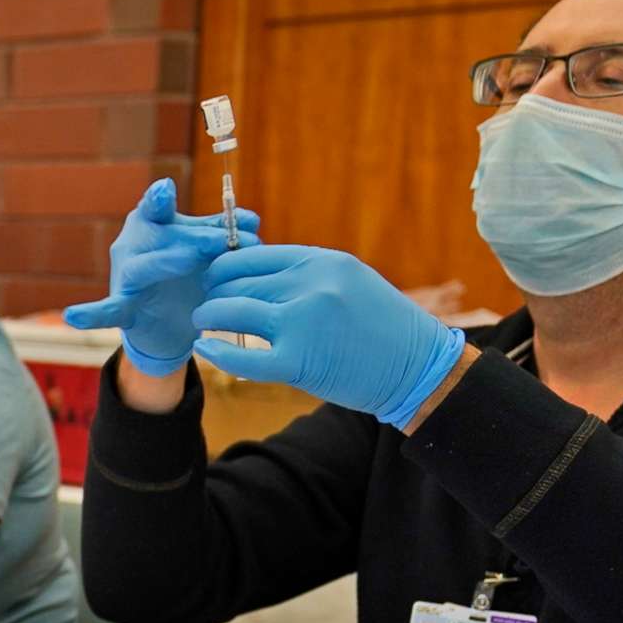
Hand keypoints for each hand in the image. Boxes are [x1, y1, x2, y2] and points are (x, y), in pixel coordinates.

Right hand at [62, 178, 259, 373]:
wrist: (169, 321)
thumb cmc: (186, 274)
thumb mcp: (206, 250)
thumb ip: (224, 233)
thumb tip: (251, 220)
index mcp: (154, 223)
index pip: (157, 206)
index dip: (159, 198)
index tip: (165, 190)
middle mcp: (134, 244)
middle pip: (160, 235)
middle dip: (194, 237)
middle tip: (225, 240)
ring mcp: (126, 275)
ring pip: (142, 267)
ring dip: (166, 262)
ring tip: (187, 260)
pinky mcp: (123, 307)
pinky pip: (105, 310)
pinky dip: (90, 314)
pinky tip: (73, 316)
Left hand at [190, 246, 467, 425]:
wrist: (419, 367)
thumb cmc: (382, 326)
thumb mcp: (349, 281)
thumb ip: (305, 275)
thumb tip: (254, 271)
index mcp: (321, 262)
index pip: (251, 256)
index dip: (224, 268)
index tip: (215, 280)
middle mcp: (311, 285)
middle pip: (237, 283)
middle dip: (213, 293)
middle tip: (204, 304)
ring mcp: (303, 323)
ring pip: (232, 311)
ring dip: (209, 316)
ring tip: (202, 322)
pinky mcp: (298, 362)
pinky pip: (241, 358)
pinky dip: (216, 353)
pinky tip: (203, 348)